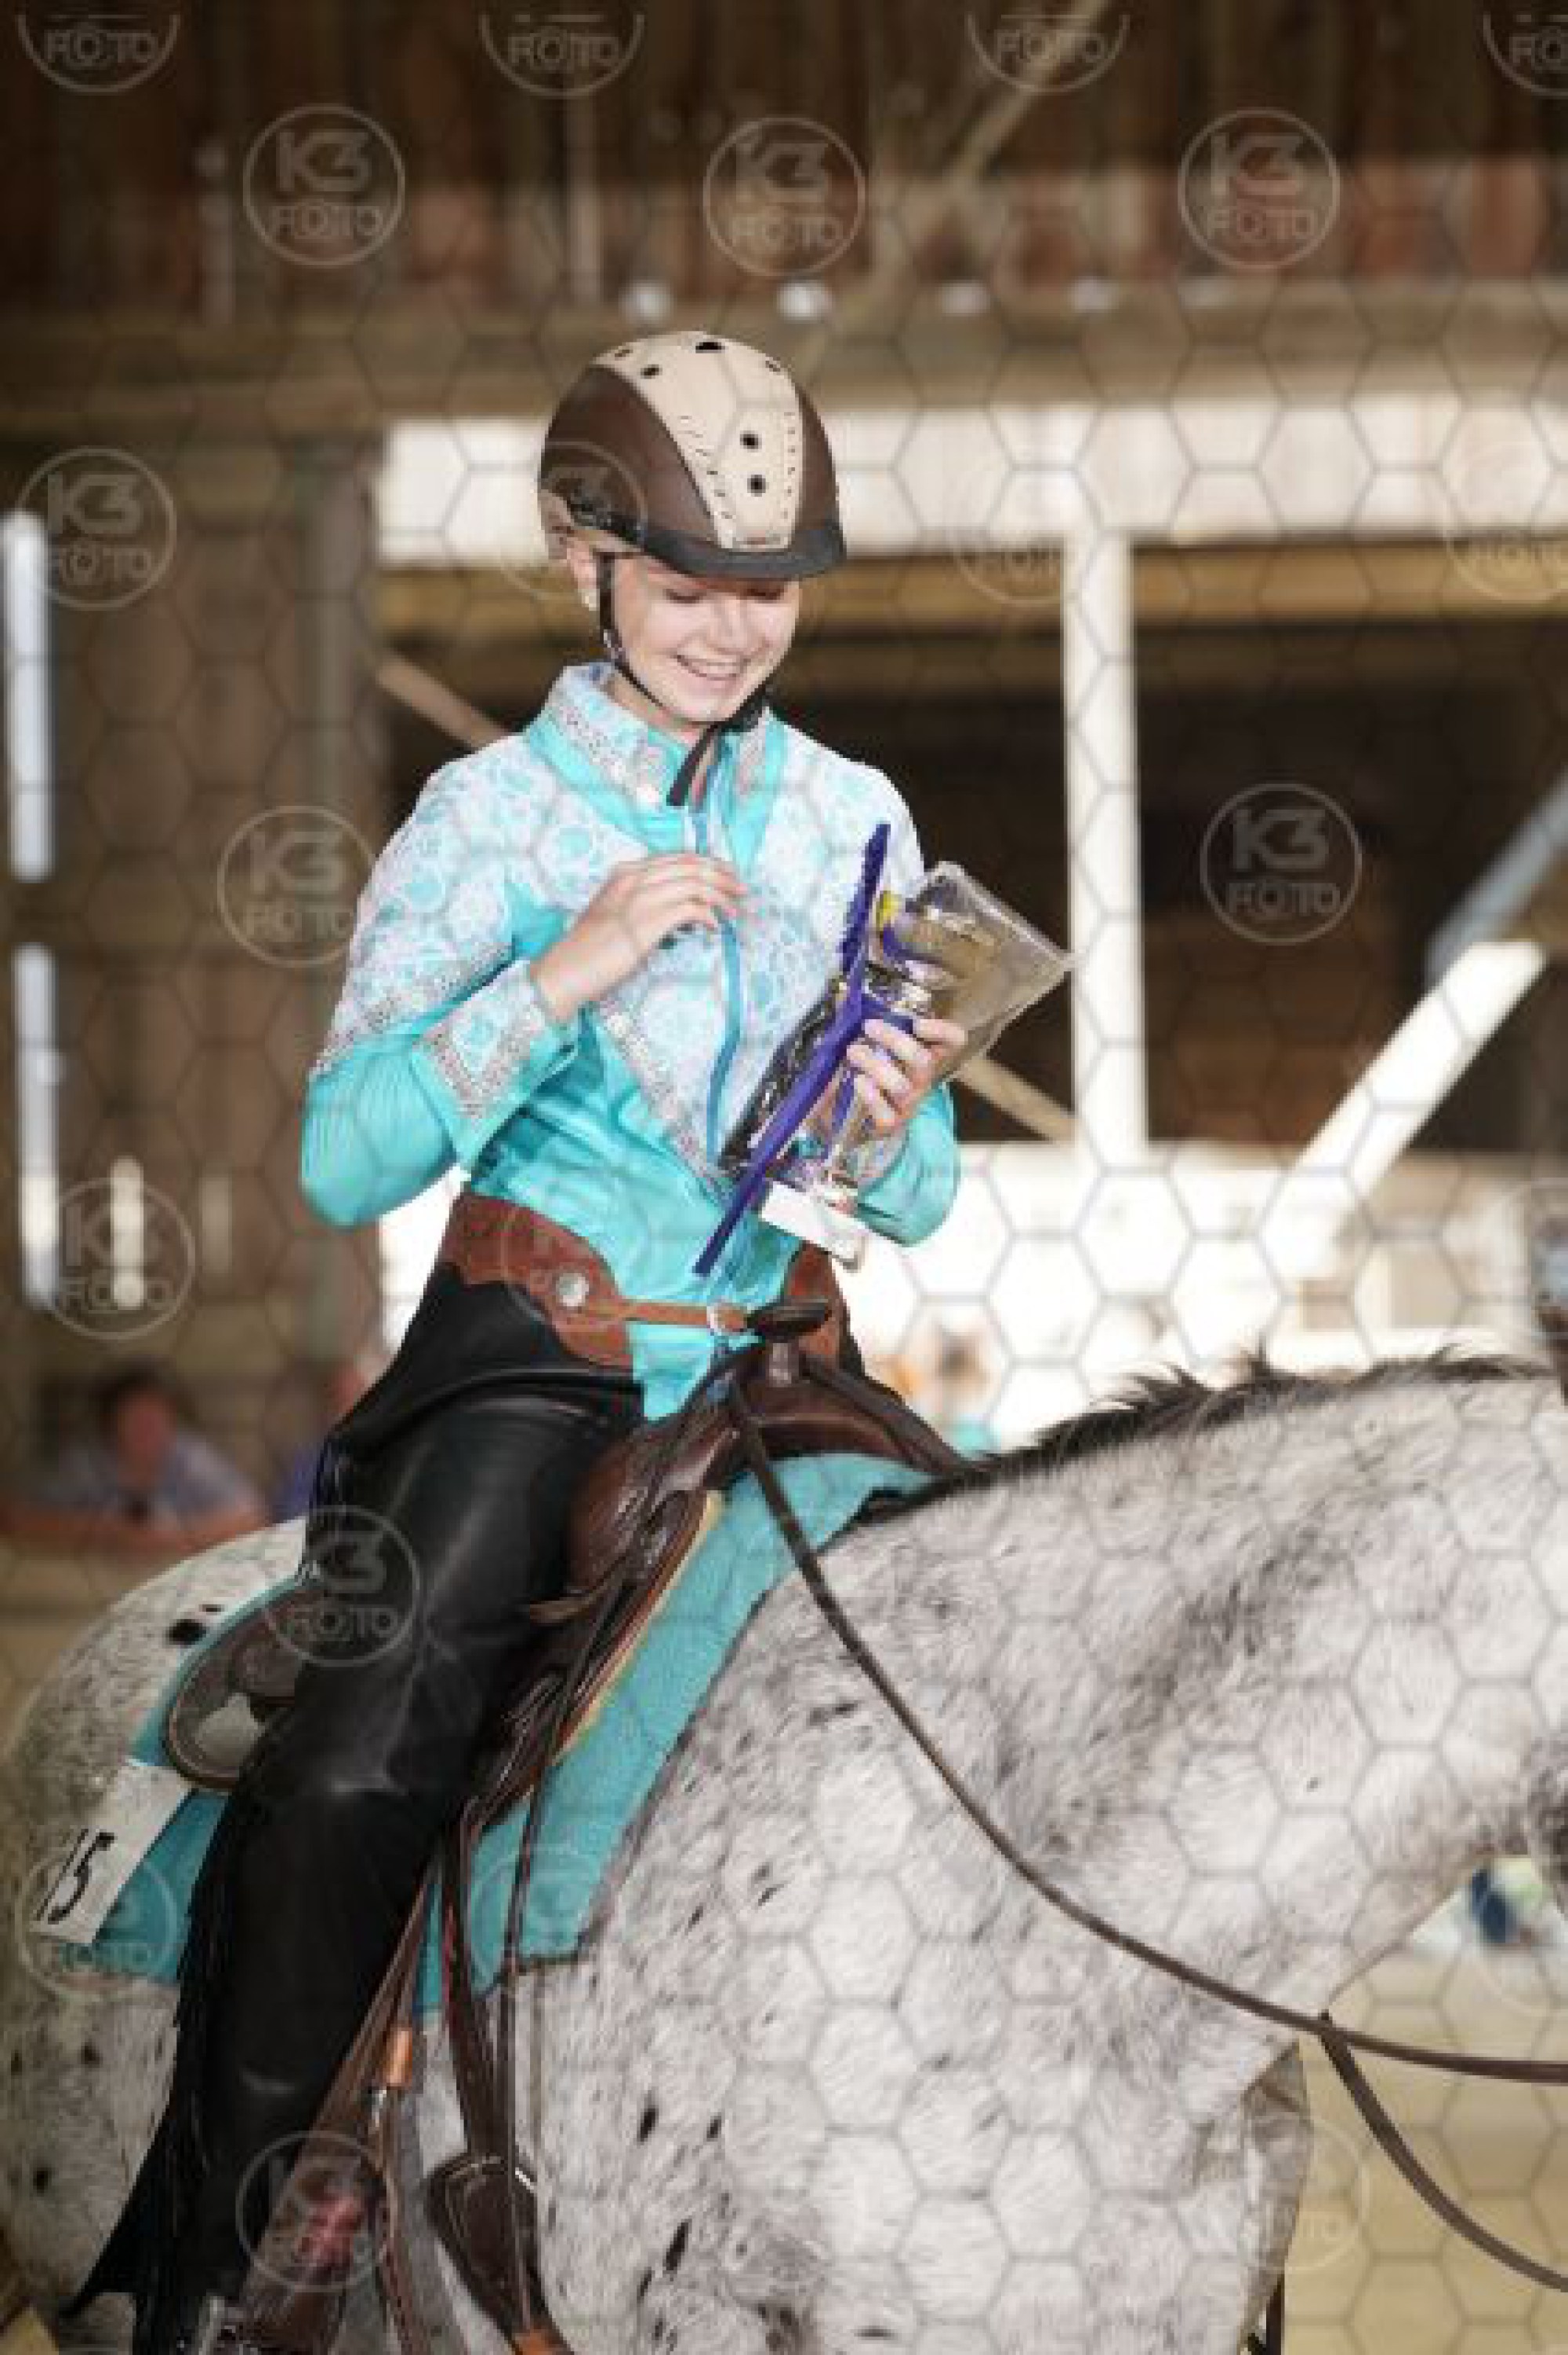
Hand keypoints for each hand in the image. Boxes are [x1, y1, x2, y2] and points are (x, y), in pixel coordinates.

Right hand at [532, 854, 747, 1019]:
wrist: (567, 970)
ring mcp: (640, 897)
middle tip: (742, 891)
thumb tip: (685, 912)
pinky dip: (709, 915)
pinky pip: (692, 908)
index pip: (678, 858)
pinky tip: (715, 927)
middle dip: (723, 876)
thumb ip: (645, 904)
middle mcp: (634, 878)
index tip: (729, 876)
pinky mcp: (647, 921)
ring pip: (696, 884)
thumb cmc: (591, 950)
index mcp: (626, 872)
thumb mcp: (617, 915)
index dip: (709, 864)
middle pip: (692, 866)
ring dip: (722, 897)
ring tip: (736, 912)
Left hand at [806, 1013, 967, 1143]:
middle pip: (924, 1061)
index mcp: (921, 1054)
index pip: (953, 1042)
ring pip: (903, 1086)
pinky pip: (888, 1115)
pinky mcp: (890, 1124)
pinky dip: (872, 1096)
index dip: (943, 1031)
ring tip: (853, 1052)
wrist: (840, 1112)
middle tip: (869, 1027)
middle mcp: (920, 1079)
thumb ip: (856, 1018)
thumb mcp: (860, 1040)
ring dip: (876, 1065)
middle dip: (896, 1041)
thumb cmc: (858, 1068)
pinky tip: (858, 1082)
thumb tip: (844, 992)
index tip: (917, 1023)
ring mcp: (907, 1104)